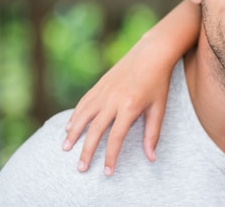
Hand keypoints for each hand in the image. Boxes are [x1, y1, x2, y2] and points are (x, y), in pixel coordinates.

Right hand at [62, 36, 168, 175]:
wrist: (151, 53)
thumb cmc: (158, 82)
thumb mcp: (159, 108)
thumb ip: (152, 134)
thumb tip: (151, 157)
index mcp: (130, 107)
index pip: (116, 138)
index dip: (110, 157)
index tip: (107, 172)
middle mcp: (113, 100)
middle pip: (95, 130)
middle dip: (87, 151)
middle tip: (81, 168)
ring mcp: (104, 91)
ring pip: (83, 115)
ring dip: (73, 133)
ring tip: (66, 148)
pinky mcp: (99, 84)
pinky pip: (83, 103)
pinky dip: (75, 116)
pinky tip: (69, 126)